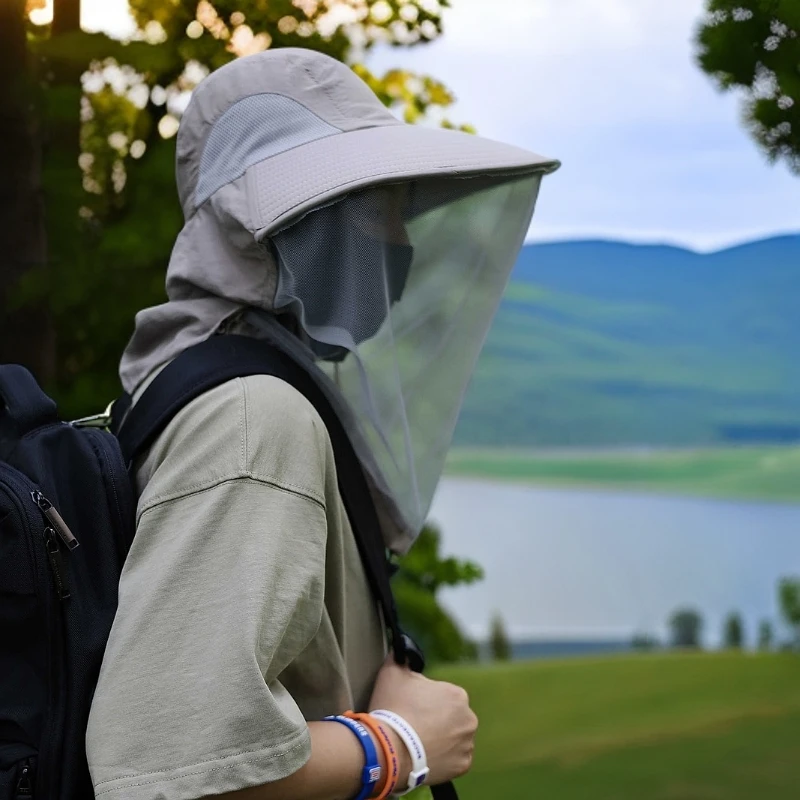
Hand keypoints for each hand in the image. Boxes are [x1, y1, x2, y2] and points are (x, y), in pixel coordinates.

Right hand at [368, 655, 477, 785]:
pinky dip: (442, 758)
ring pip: (454, 738)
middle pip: (450, 717)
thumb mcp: (392, 673)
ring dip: (441, 739)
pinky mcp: (462, 766)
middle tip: (413, 727)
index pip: (442, 696)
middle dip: (436, 720)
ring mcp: (467, 744)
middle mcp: (469, 719)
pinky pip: (454, 759)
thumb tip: (400, 647)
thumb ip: (400, 657)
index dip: (424, 702)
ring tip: (418, 744)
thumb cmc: (393, 709)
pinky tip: (425, 755)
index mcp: (457, 694)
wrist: (390, 750)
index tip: (411, 709)